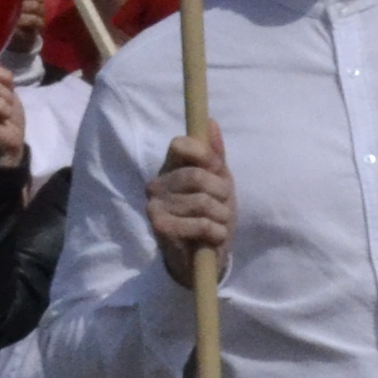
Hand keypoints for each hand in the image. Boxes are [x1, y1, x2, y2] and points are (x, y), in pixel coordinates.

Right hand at [143, 122, 232, 282]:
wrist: (205, 255)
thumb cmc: (212, 213)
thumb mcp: (220, 182)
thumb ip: (215, 155)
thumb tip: (210, 122)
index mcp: (171, 167)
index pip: (181, 144)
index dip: (206, 155)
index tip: (217, 169)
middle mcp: (157, 183)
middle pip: (198, 175)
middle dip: (221, 192)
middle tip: (222, 205)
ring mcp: (155, 205)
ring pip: (203, 202)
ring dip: (221, 216)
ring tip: (217, 223)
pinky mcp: (159, 227)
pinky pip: (201, 224)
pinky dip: (216, 232)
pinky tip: (212, 236)